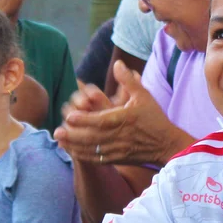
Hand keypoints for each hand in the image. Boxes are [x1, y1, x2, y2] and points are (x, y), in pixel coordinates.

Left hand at [54, 60, 188, 165]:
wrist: (166, 144)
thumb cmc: (155, 119)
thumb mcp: (144, 96)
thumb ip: (128, 80)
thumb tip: (117, 63)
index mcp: (124, 119)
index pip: (100, 120)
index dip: (84, 119)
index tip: (69, 117)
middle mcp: (119, 136)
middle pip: (92, 137)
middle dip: (73, 135)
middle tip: (56, 131)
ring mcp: (117, 149)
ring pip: (92, 149)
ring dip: (74, 146)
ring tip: (59, 140)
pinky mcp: (117, 159)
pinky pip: (97, 159)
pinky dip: (83, 155)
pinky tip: (72, 151)